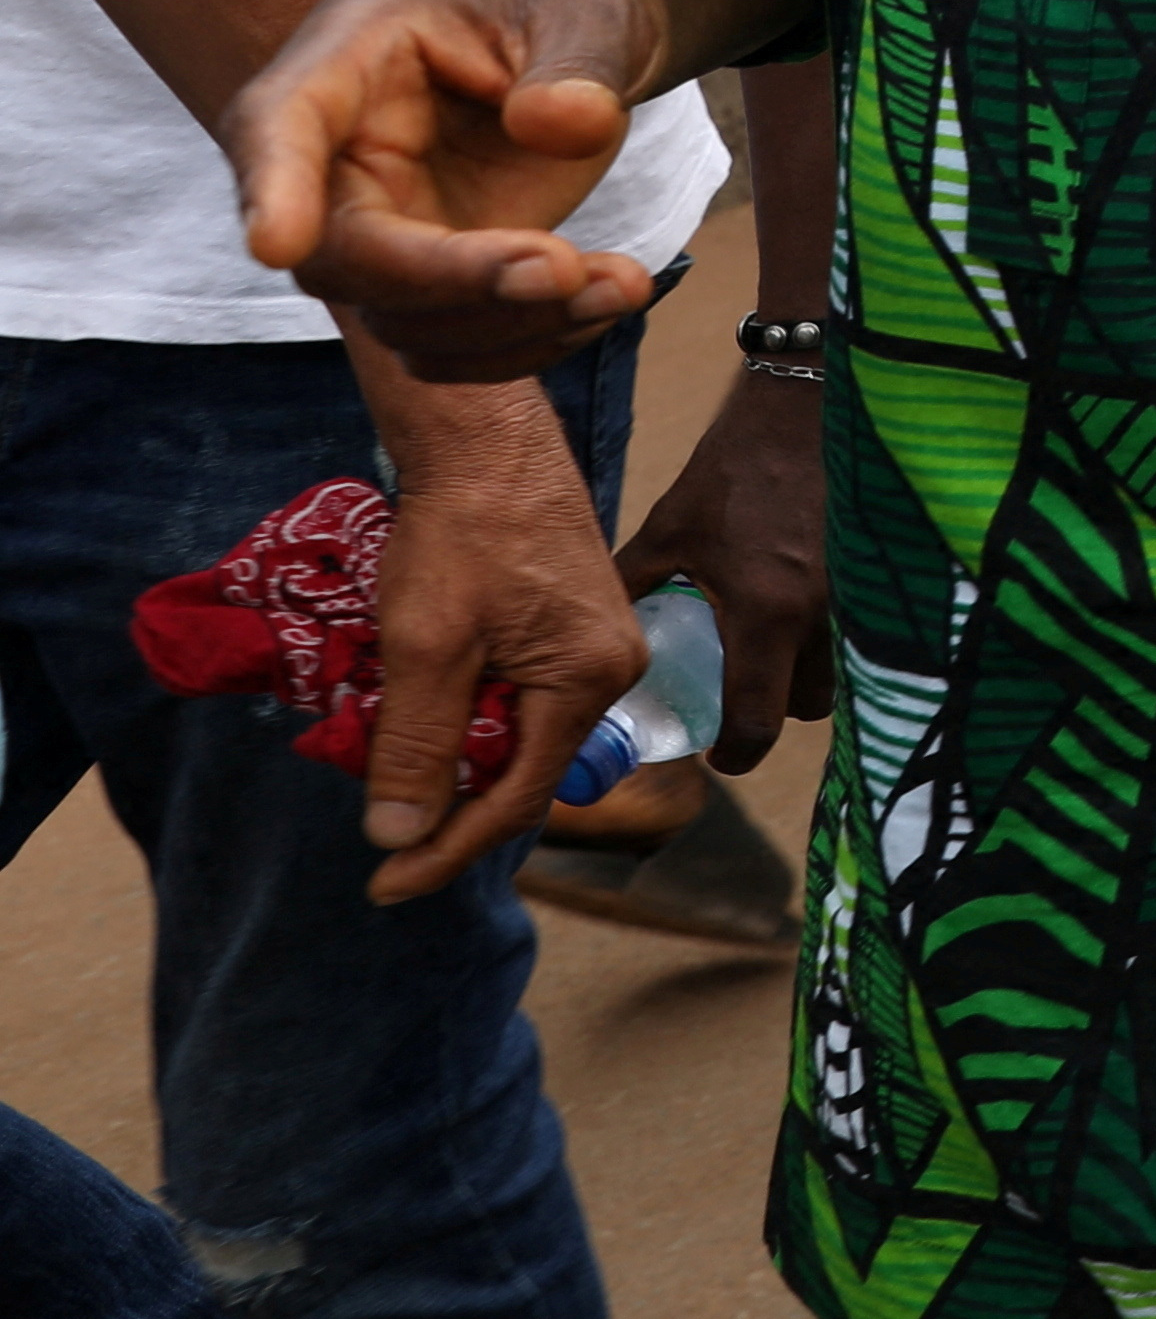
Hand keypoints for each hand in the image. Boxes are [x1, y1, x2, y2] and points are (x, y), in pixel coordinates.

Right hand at [227, 0, 666, 373]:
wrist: (582, 38)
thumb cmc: (565, 2)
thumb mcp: (587, 8)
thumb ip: (579, 61)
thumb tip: (562, 124)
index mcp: (348, 54)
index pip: (277, 124)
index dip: (270, 187)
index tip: (278, 245)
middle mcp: (337, 153)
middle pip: (340, 251)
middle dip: (451, 279)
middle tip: (569, 269)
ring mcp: (374, 225)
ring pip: (397, 317)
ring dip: (511, 320)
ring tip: (624, 282)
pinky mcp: (425, 278)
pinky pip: (448, 346)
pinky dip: (529, 342)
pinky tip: (607, 297)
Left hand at [352, 370, 648, 904]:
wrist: (486, 435)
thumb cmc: (462, 533)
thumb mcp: (426, 645)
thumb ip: (417, 745)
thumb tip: (400, 838)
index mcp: (589, 681)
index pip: (517, 799)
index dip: (447, 850)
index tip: (384, 883)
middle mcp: (611, 669)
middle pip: (525, 770)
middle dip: (453, 808)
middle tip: (382, 837)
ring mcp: (596, 642)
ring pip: (520, 732)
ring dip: (457, 759)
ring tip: (391, 776)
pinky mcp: (571, 620)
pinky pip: (522, 695)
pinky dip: (469, 715)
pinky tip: (423, 715)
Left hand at [612, 374, 832, 772]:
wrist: (810, 404)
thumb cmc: (735, 465)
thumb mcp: (672, 528)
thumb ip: (635, 581)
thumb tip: (593, 626)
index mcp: (766, 612)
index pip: (757, 719)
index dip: (736, 753)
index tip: (719, 756)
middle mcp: (823, 614)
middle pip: (808, 705)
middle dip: (775, 709)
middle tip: (740, 689)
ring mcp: (861, 593)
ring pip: (843, 670)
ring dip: (808, 672)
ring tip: (773, 647)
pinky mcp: (879, 569)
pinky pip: (861, 629)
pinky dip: (835, 635)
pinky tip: (806, 606)